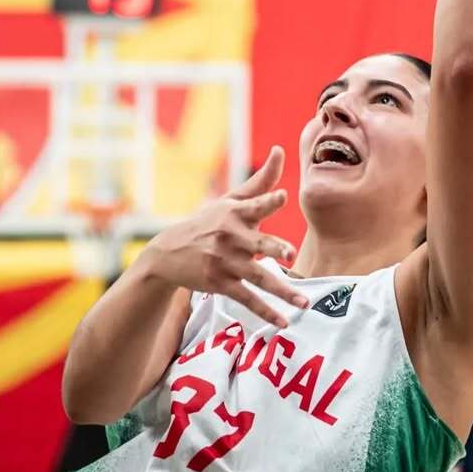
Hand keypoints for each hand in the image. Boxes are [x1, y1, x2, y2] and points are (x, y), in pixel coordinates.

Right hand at [143, 146, 308, 327]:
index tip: (282, 197)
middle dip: (273, 248)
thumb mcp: (230, 200)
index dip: (268, 201)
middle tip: (290, 254)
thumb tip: (281, 150)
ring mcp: (225, 262)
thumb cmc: (208, 222)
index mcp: (234, 213)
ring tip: (303, 304)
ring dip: (282, 292)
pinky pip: (247, 299)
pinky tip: (283, 321)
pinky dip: (265, 311)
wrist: (169, 252)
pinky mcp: (220, 283)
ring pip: (258, 278)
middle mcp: (230, 237)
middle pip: (257, 244)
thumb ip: (261, 182)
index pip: (255, 205)